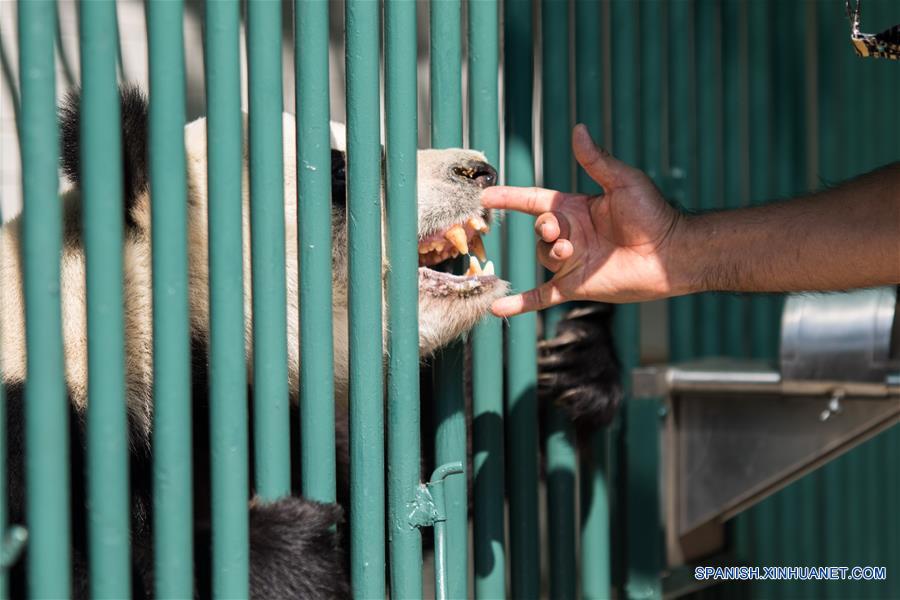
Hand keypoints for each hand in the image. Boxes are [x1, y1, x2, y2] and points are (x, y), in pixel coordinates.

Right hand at [481, 124, 682, 316]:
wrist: (670, 253)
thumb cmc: (653, 214)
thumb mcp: (622, 181)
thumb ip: (596, 160)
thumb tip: (579, 129)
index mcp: (575, 209)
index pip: (532, 200)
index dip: (509, 198)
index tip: (484, 197)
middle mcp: (570, 234)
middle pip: (538, 229)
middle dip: (545, 228)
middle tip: (559, 231)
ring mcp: (571, 262)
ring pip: (542, 256)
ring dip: (551, 252)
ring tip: (570, 251)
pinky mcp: (575, 286)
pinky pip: (541, 297)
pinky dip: (519, 304)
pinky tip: (497, 308)